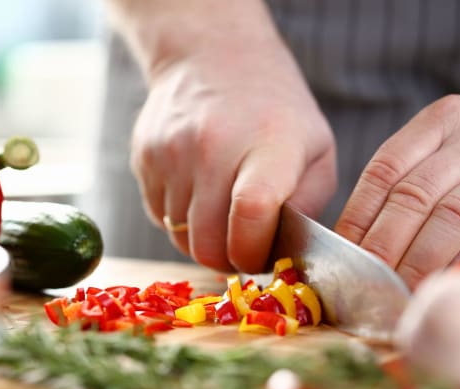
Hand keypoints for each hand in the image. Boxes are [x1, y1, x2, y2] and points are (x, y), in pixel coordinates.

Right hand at [131, 40, 335, 272]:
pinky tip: (198, 192)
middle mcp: (212, 147)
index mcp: (267, 145)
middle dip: (227, 260)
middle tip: (242, 248)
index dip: (254, 252)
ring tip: (222, 214)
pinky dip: (180, 219)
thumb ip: (308, 204)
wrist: (211, 57)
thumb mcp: (316, 149)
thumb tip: (284, 252)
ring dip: (203, 240)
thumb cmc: (273, 111)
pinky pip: (160, 217)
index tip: (261, 256)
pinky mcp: (144, 158)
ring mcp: (170, 153)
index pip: (252, 215)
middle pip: (207, 242)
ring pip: (179, 237)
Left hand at [335, 95, 459, 289]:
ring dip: (418, 260)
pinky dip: (455, 263)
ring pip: (452, 217)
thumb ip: (399, 191)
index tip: (342, 255)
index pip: (385, 170)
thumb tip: (348, 245)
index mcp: (443, 119)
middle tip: (365, 281)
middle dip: (384, 244)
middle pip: (414, 194)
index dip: (358, 217)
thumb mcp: (436, 162)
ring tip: (395, 288)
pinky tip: (433, 283)